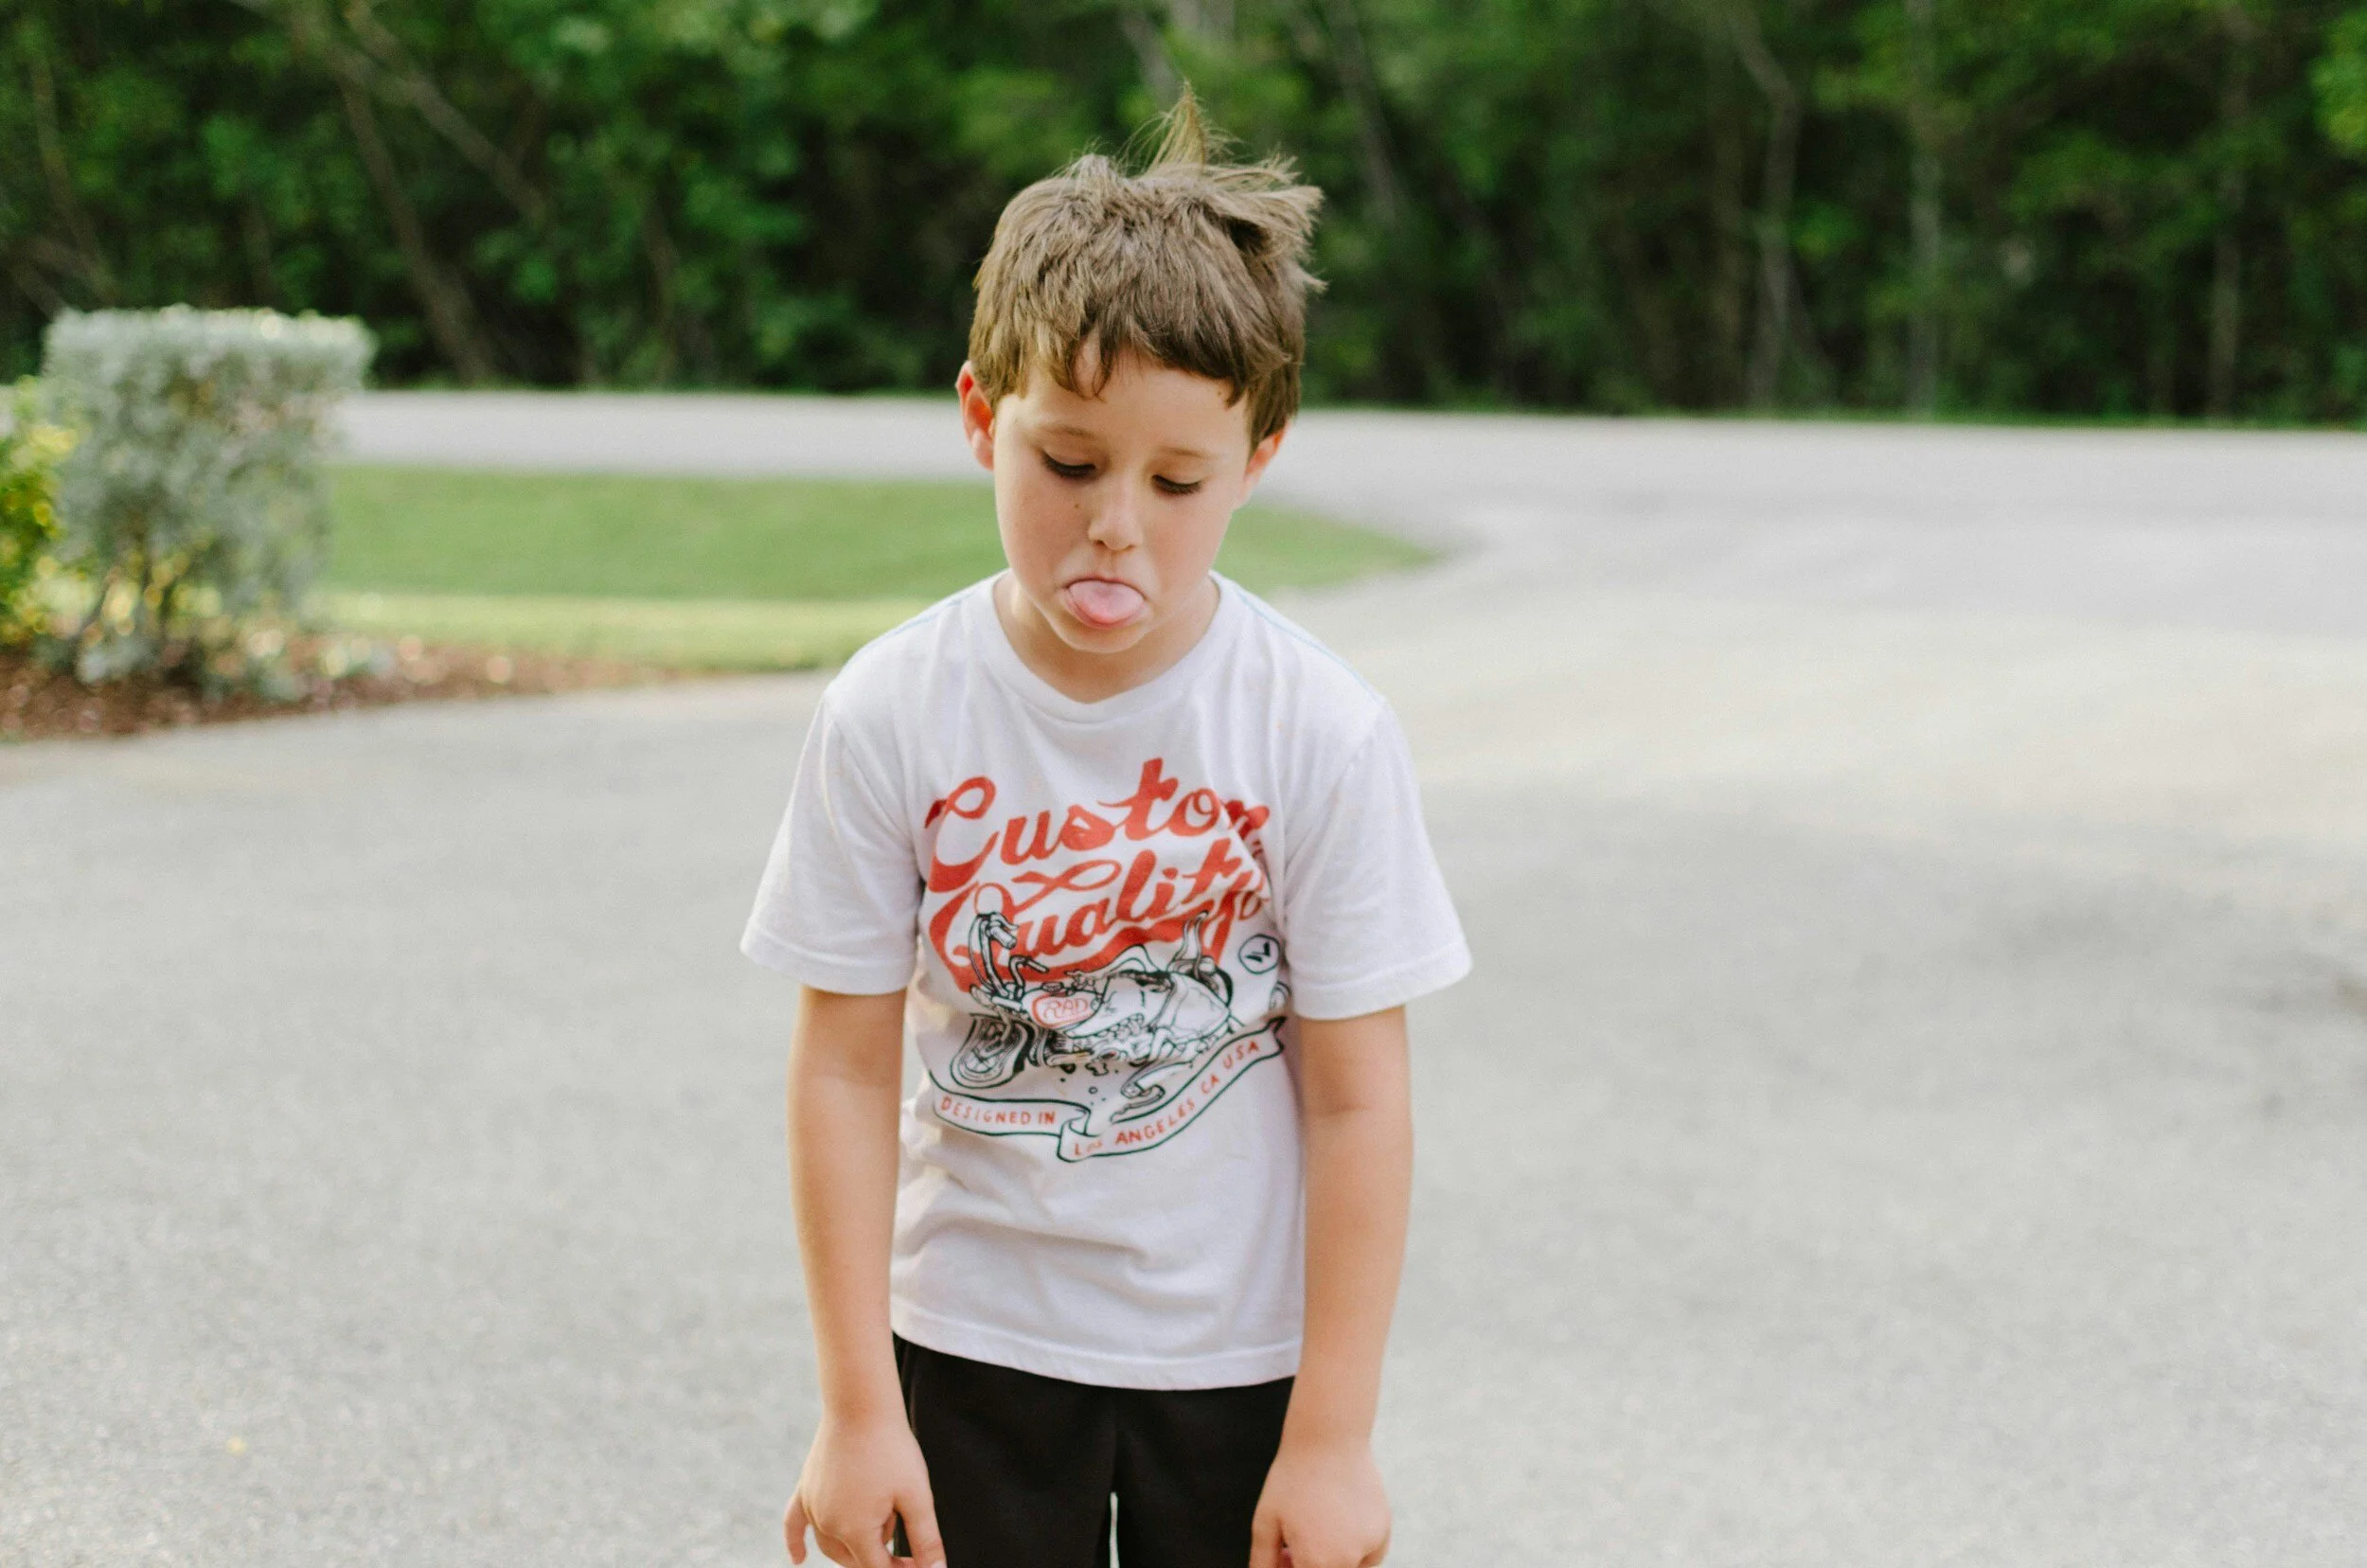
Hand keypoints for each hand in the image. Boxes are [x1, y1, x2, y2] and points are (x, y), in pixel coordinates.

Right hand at [783, 1411, 944, 1567]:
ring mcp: (812, 1507)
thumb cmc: (892, 1449)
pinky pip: (794, 1524)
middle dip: (881, 1557)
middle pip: (854, 1559)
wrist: (861, 1405)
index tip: (921, 1561)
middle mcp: (827, 1524)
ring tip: (883, 1529)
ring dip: (855, 1548)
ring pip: (831, 1545)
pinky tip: (798, 1559)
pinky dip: (795, 1543)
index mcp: (855, 1531)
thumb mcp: (917, 1495)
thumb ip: (926, 1539)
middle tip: (911, 1547)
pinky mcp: (805, 1489)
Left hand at [1249, 1436, 1390, 1567]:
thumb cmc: (1294, 1478)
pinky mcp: (1384, 1531)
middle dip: (1308, 1563)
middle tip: (1294, 1540)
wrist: (1329, 1440)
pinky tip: (1338, 1520)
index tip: (1285, 1554)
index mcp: (1318, 1561)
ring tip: (1317, 1524)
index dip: (1291, 1567)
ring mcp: (1371, 1545)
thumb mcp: (1265, 1522)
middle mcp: (1349, 1559)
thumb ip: (1263, 1561)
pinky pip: (1367, 1555)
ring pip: (1349, 1567)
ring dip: (1333, 1558)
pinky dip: (1353, 1548)